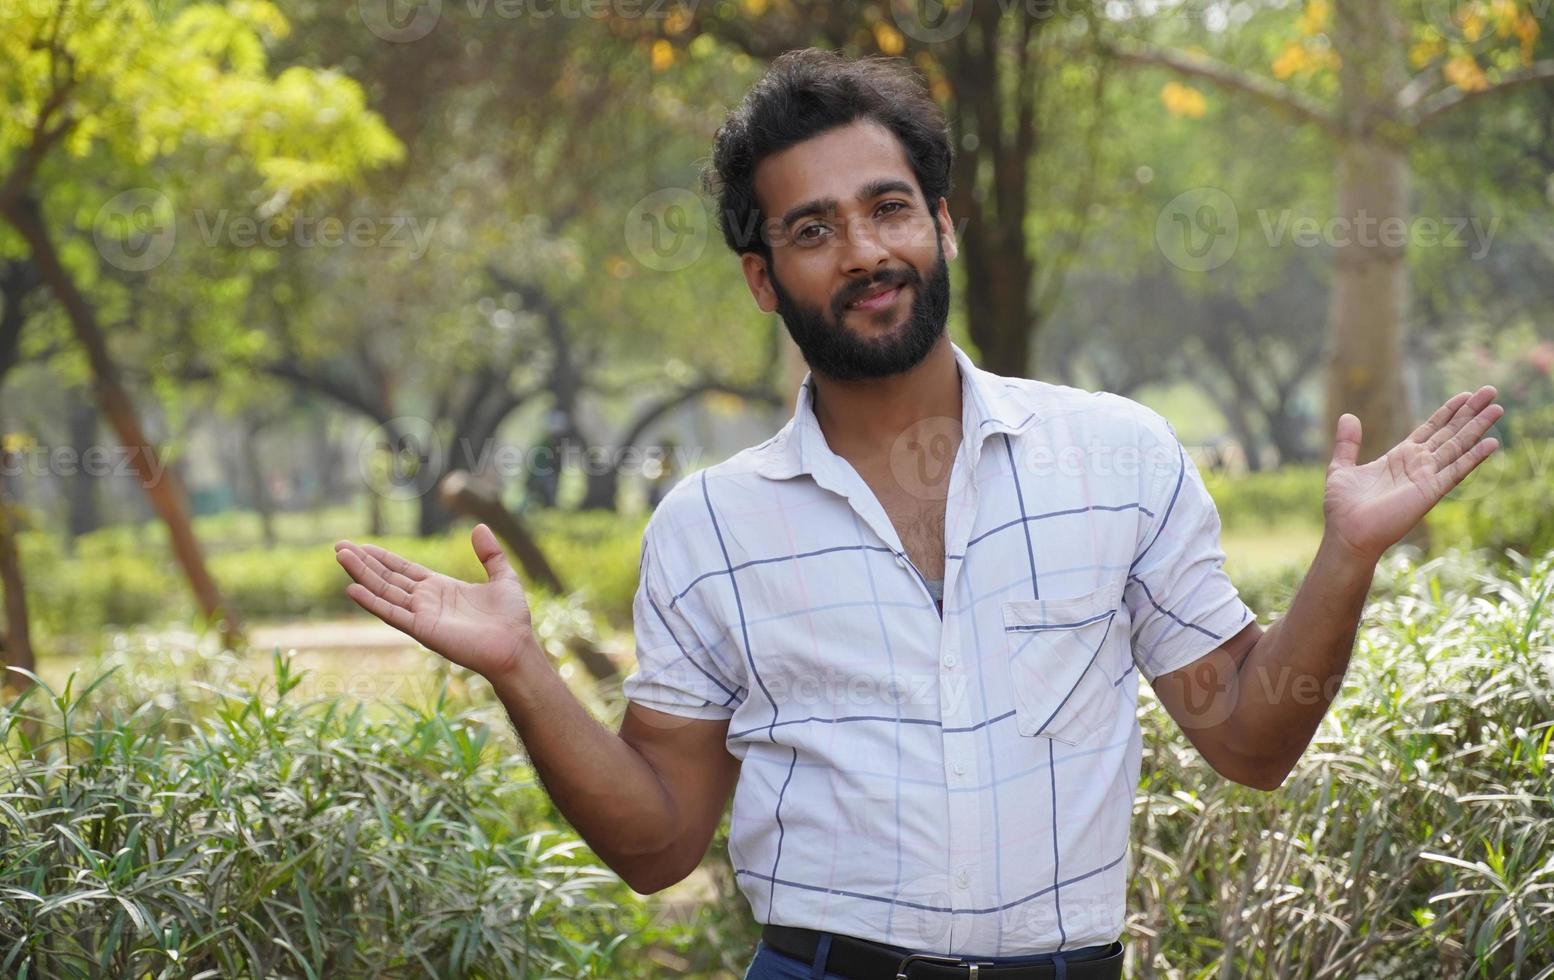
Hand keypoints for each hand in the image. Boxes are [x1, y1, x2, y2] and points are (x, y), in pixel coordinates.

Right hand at [334, 523, 534, 678]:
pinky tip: (352, 589)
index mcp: (440, 588)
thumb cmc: (511, 618)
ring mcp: (422, 615)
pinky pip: (392, 613)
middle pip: (388, 578)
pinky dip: (372, 602)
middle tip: (339, 546)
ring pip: (384, 591)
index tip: (362, 545)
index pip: (404, 570)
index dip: (383, 557)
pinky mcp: (422, 629)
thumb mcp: (503, 576)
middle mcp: (426, 601)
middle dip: (364, 562)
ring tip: (341, 557)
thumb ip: (490, 553)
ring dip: (362, 575)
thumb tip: (479, 526)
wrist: (515, 646)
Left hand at [1323, 386, 1502, 562]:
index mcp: (1399, 458)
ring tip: (1498, 408)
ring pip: (1458, 446)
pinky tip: (1491, 443)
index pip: (1430, 430)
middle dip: (1470, 413)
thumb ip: (1347, 443)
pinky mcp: (1430, 491)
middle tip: (1490, 391)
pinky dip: (1473, 457)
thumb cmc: (1342, 508)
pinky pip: (1456, 471)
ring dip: (1478, 428)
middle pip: (1450, 433)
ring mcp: (1426, 477)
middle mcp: (1417, 465)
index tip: (1465, 395)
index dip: (1447, 412)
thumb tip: (1348, 416)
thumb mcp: (1341, 468)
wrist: (1346, 534)